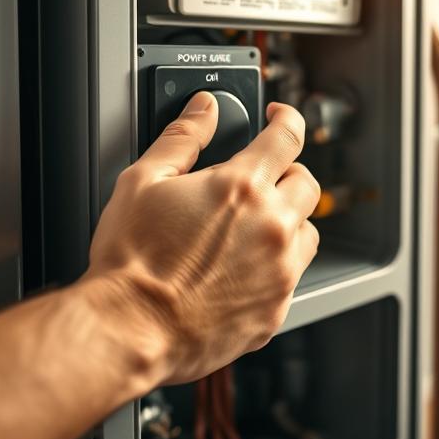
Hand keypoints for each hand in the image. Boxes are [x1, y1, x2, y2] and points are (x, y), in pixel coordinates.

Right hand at [86, 91, 320, 385]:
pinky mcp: (276, 310)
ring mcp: (279, 272)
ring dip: (289, 222)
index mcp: (242, 188)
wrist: (130, 330)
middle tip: (260, 180)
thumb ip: (182, 137)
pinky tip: (242, 268)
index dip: (285, 118)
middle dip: (287, 173)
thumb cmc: (131, 261)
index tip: (279, 118)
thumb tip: (203, 109)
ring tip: (252, 228)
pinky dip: (276, 266)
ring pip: (308, 232)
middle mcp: (272, 227)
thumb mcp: (143, 181)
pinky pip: (292, 277)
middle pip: (307, 184)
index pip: (287, 136)